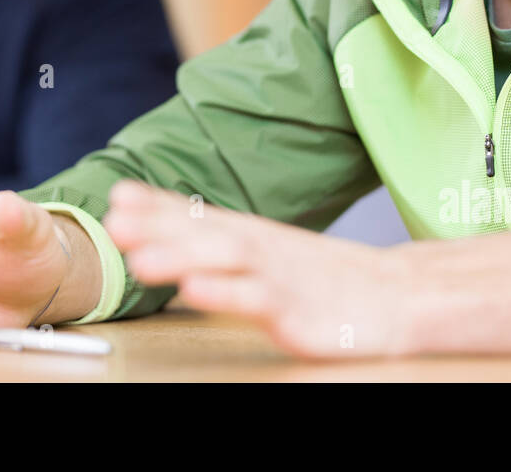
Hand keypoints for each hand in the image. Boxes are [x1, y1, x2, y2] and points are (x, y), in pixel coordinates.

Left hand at [102, 180, 415, 358]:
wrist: (396, 297)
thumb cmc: (321, 277)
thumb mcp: (263, 253)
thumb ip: (210, 240)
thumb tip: (150, 229)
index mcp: (250, 236)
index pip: (197, 215)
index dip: (156, 206)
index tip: (117, 196)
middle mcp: (261, 251)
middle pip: (205, 234)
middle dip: (158, 228)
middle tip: (114, 222)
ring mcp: (281, 280)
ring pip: (227, 262)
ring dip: (182, 257)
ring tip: (141, 261)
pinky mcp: (301, 314)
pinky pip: (260, 303)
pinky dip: (228, 294)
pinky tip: (198, 290)